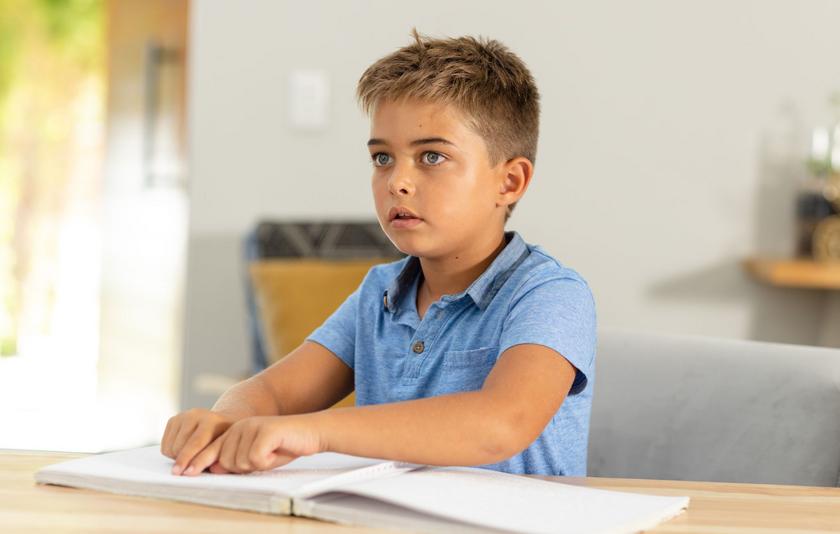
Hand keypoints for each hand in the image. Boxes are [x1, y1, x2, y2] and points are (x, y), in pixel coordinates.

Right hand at [161, 408, 234, 474]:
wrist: (221, 422)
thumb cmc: (224, 439)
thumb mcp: (226, 446)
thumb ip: (215, 458)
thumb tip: (197, 471)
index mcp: (211, 421)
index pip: (196, 443)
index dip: (189, 459)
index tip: (185, 473)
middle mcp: (194, 415)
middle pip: (179, 447)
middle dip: (183, 462)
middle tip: (193, 467)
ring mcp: (182, 416)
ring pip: (170, 448)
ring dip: (176, 458)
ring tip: (190, 456)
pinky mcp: (172, 420)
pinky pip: (164, 446)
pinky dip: (171, 452)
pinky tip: (183, 450)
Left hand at [183, 415, 325, 475]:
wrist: (311, 432)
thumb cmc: (285, 446)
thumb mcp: (258, 457)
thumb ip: (236, 461)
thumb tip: (214, 467)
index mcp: (235, 431)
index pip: (212, 450)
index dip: (198, 463)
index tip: (183, 473)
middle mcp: (240, 427)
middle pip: (227, 462)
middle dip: (246, 467)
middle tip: (266, 457)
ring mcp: (251, 427)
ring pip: (241, 462)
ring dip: (259, 464)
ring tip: (273, 452)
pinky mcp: (264, 431)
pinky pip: (257, 458)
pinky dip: (268, 460)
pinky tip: (278, 450)